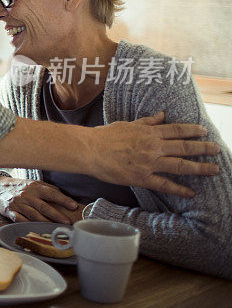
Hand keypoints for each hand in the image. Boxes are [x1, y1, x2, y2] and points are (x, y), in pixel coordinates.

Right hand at [0, 177, 79, 223]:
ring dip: (45, 223)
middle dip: (57, 215)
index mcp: (34, 187)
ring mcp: (18, 204)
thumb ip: (46, 187)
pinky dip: (28, 225)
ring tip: (55, 228)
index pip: (51, 193)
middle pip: (44, 207)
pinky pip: (20, 220)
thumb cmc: (18, 186)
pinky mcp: (10, 211)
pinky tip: (36, 229)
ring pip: (34, 215)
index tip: (74, 206)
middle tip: (67, 222)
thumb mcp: (32, 182)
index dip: (63, 200)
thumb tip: (61, 192)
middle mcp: (27, 195)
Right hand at [90, 112, 220, 197]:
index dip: (193, 130)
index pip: (177, 130)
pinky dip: (179, 189)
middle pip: (184, 147)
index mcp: (149, 133)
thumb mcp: (128, 124)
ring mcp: (149, 163)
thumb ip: (147, 122)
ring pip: (180, 165)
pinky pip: (164, 184)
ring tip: (214, 169)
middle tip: (218, 150)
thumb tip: (162, 115)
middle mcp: (153, 147)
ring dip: (200, 167)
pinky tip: (191, 193)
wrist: (89, 150)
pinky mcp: (141, 177)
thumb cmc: (105, 136)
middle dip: (204, 148)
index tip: (204, 132)